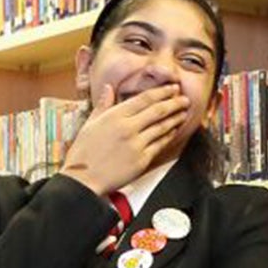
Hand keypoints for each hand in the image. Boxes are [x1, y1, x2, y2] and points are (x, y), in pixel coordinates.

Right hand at [59, 83, 191, 195]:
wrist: (83, 179)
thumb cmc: (84, 153)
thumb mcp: (90, 124)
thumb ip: (103, 105)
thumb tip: (109, 88)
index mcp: (114, 116)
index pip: (144, 99)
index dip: (162, 92)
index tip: (172, 88)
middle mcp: (127, 128)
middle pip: (157, 111)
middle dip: (174, 102)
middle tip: (184, 98)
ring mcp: (136, 144)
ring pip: (162, 127)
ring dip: (175, 118)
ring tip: (184, 112)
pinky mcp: (142, 160)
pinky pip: (160, 144)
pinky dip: (169, 136)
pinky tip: (174, 130)